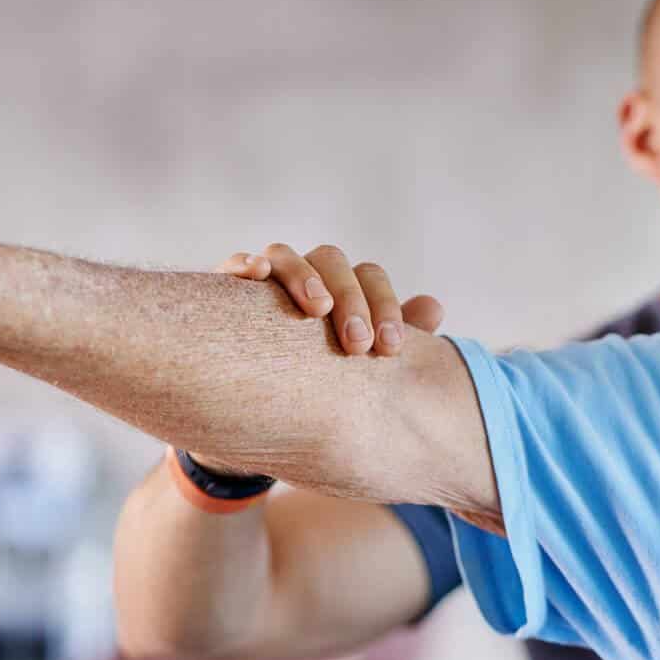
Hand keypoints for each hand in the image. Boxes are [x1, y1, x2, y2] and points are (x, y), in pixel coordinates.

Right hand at [216, 244, 442, 356]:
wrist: (260, 404)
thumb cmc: (322, 378)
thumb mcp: (363, 364)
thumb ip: (398, 338)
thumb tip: (434, 307)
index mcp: (342, 288)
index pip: (370, 277)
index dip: (385, 307)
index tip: (389, 348)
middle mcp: (306, 276)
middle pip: (332, 260)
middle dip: (350, 298)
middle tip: (357, 345)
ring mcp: (266, 281)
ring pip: (285, 255)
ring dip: (303, 275)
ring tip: (317, 310)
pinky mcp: (226, 292)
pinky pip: (233, 265)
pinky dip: (245, 262)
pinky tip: (257, 274)